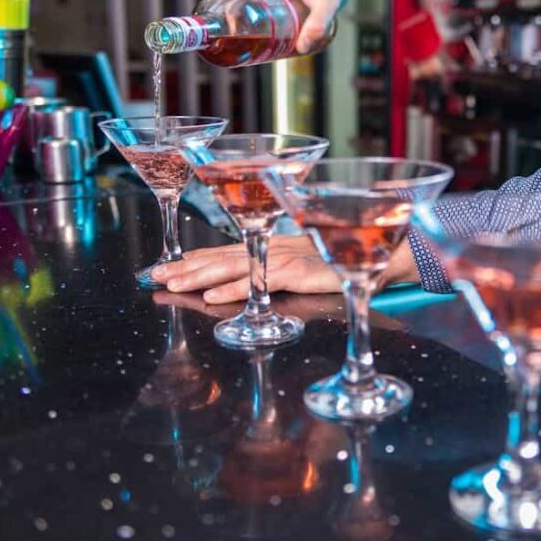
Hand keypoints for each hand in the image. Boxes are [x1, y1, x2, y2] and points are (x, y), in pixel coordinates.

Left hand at [151, 235, 420, 303]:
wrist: (388, 255)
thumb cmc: (354, 261)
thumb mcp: (315, 266)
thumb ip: (290, 271)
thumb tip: (267, 281)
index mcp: (277, 245)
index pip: (229, 249)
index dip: (197, 256)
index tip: (168, 264)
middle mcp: (276, 247)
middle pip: (222, 255)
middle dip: (185, 266)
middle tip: (153, 277)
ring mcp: (287, 258)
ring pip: (233, 265)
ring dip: (198, 275)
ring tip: (170, 283)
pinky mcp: (300, 273)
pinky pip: (259, 280)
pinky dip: (234, 287)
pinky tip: (211, 294)